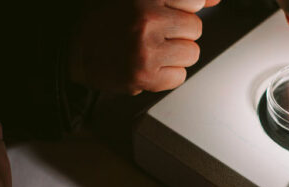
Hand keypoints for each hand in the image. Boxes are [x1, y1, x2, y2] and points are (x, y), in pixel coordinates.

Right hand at [69, 0, 220, 94]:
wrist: (73, 50)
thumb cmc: (107, 20)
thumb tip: (215, 0)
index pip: (194, 1)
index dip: (183, 10)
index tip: (170, 16)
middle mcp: (145, 17)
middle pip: (195, 28)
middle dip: (179, 34)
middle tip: (155, 35)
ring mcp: (145, 48)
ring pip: (191, 54)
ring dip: (176, 55)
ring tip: (151, 51)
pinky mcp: (143, 75)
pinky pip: (179, 77)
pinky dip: (167, 75)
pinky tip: (149, 66)